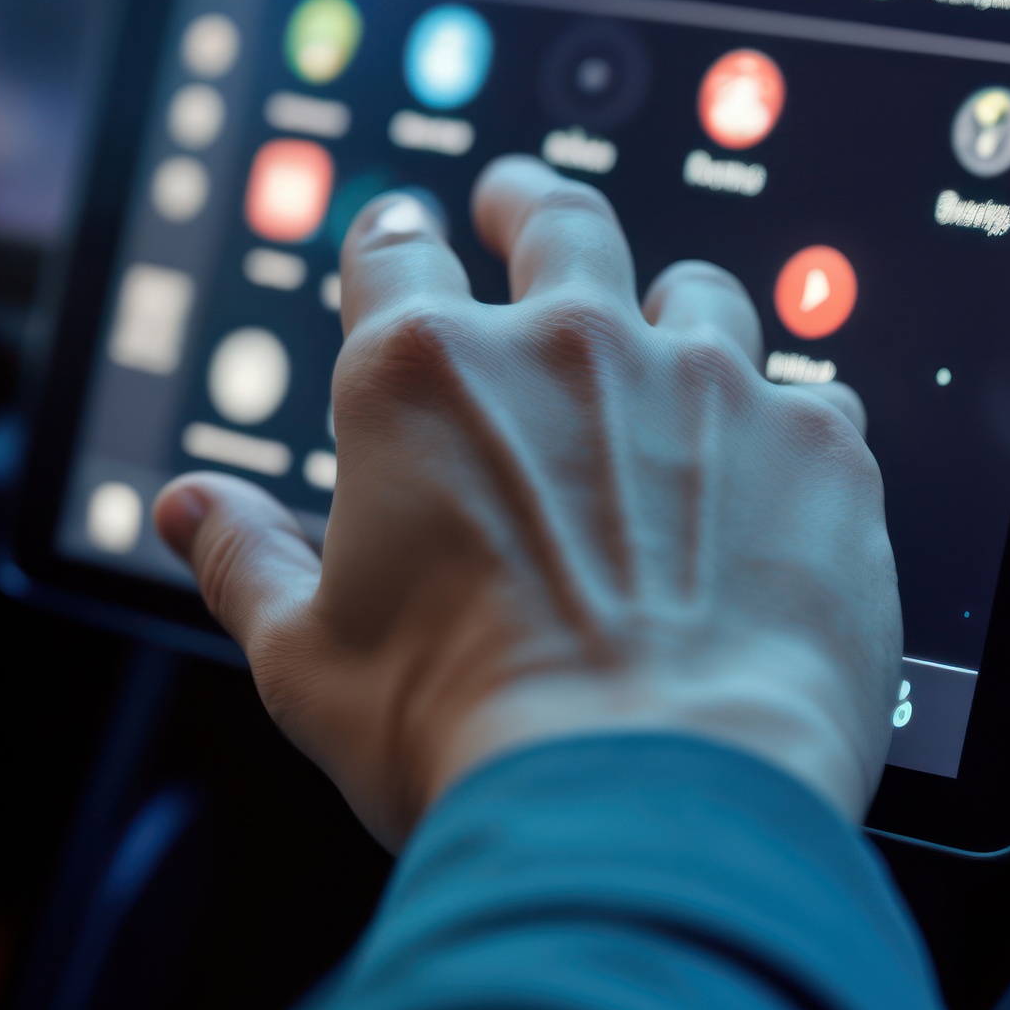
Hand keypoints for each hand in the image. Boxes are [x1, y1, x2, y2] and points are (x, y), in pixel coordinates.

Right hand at [155, 157, 900, 843]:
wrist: (650, 806)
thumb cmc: (464, 737)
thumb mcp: (305, 660)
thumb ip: (243, 561)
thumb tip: (189, 510)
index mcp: (421, 379)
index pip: (393, 252)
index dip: (393, 240)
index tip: (401, 237)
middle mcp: (566, 348)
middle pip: (558, 220)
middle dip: (530, 203)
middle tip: (519, 203)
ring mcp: (706, 384)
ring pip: (698, 291)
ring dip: (672, 307)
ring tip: (670, 332)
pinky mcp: (820, 447)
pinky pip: (817, 396)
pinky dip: (789, 424)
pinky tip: (781, 469)